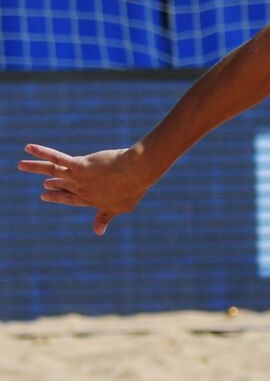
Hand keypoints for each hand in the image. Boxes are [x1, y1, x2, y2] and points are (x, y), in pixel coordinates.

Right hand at [17, 144, 154, 234]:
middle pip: (63, 185)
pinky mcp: (79, 164)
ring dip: (35, 167)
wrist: (137, 172)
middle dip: (54, 184)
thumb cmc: (133, 188)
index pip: (71, 198)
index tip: (46, 195)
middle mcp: (81, 188)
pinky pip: (57, 158)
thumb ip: (105, 216)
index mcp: (90, 198)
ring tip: (21, 164)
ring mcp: (79, 177)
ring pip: (52, 170)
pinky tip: (30, 148)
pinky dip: (42, 152)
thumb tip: (98, 232)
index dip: (58, 197)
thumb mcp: (120, 207)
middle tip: (44, 185)